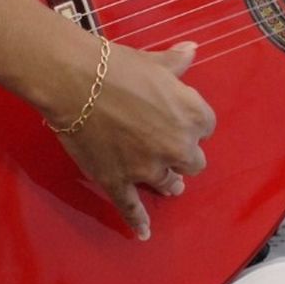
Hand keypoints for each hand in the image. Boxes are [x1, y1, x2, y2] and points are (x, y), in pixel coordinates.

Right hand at [50, 40, 214, 240]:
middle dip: (183, 155)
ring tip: (168, 185)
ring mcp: (148, 167)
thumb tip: (192, 49)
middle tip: (172, 151)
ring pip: (169, 183)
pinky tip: (144, 233)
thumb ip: (178, 62)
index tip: (180, 120)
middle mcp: (177, 146)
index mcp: (193, 115)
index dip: (191, 124)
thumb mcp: (157, 62)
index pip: (206, 127)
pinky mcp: (118, 181)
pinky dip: (138, 222)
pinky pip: (132, 207)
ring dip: (168, 182)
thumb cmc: (120, 67)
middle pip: (193, 161)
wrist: (78, 83)